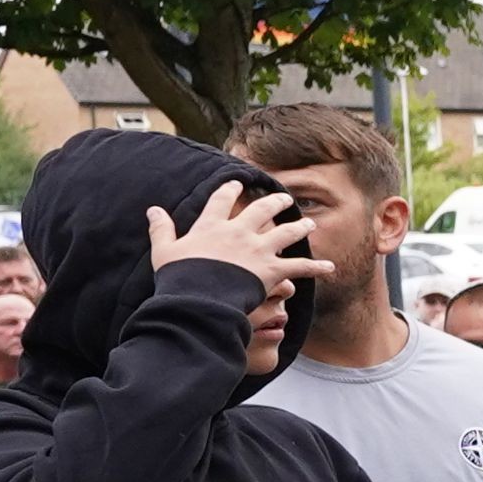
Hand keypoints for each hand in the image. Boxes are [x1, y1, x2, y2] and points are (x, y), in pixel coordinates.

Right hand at [147, 177, 318, 292]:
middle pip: (261, 210)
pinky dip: (316, 268)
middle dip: (275, 202)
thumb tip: (152, 210)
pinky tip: (330, 267)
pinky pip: (299, 267)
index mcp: (212, 226)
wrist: (199, 298)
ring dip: (299, 227)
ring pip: (286, 232)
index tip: (237, 183)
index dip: (230, 190)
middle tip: (284, 198)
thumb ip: (161, 229)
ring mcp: (258, 249)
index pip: (221, 201)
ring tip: (309, 224)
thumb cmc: (180, 277)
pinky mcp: (272, 269)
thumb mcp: (165, 251)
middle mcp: (239, 232)